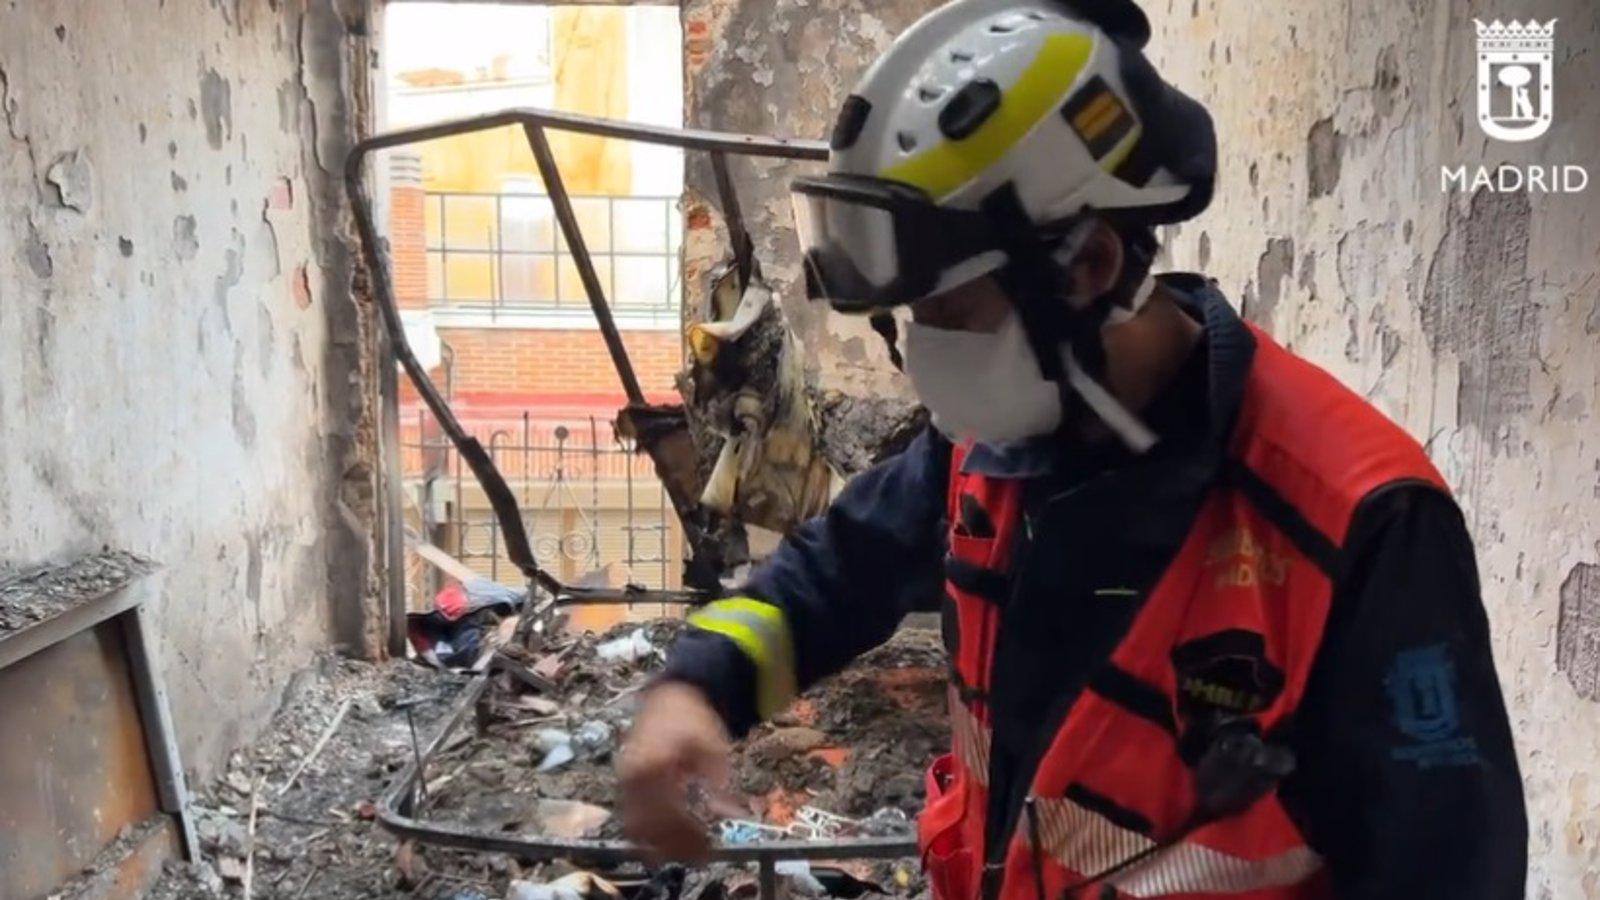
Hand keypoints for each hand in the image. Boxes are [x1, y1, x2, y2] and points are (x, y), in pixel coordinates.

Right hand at [619, 681, 731, 863]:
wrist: (670, 698)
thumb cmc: (693, 720)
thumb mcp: (713, 748)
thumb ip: (718, 784)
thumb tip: (728, 816)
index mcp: (653, 763)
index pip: (668, 812)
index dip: (688, 834)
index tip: (708, 845)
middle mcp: (631, 775)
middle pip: (647, 826)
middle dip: (674, 846)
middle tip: (701, 855)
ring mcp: (624, 781)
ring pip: (635, 828)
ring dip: (659, 846)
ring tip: (687, 852)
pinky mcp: (624, 786)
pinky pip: (631, 819)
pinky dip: (649, 834)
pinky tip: (671, 841)